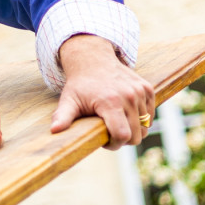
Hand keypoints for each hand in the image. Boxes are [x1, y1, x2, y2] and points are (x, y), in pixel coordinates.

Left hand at [49, 34, 155, 149]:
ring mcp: (140, 92)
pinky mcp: (147, 89)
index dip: (115, 144)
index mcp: (110, 102)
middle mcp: (129, 96)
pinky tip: (125, 113)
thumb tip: (54, 130)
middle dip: (123, 140)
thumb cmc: (80, 84)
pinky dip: (141, 119)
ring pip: (145, 127)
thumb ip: (63, 116)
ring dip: (132, 129)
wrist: (94, 60)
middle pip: (136, 136)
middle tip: (109, 132)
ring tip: (116, 122)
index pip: (123, 135)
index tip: (105, 141)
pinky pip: (150, 115)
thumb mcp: (69, 100)